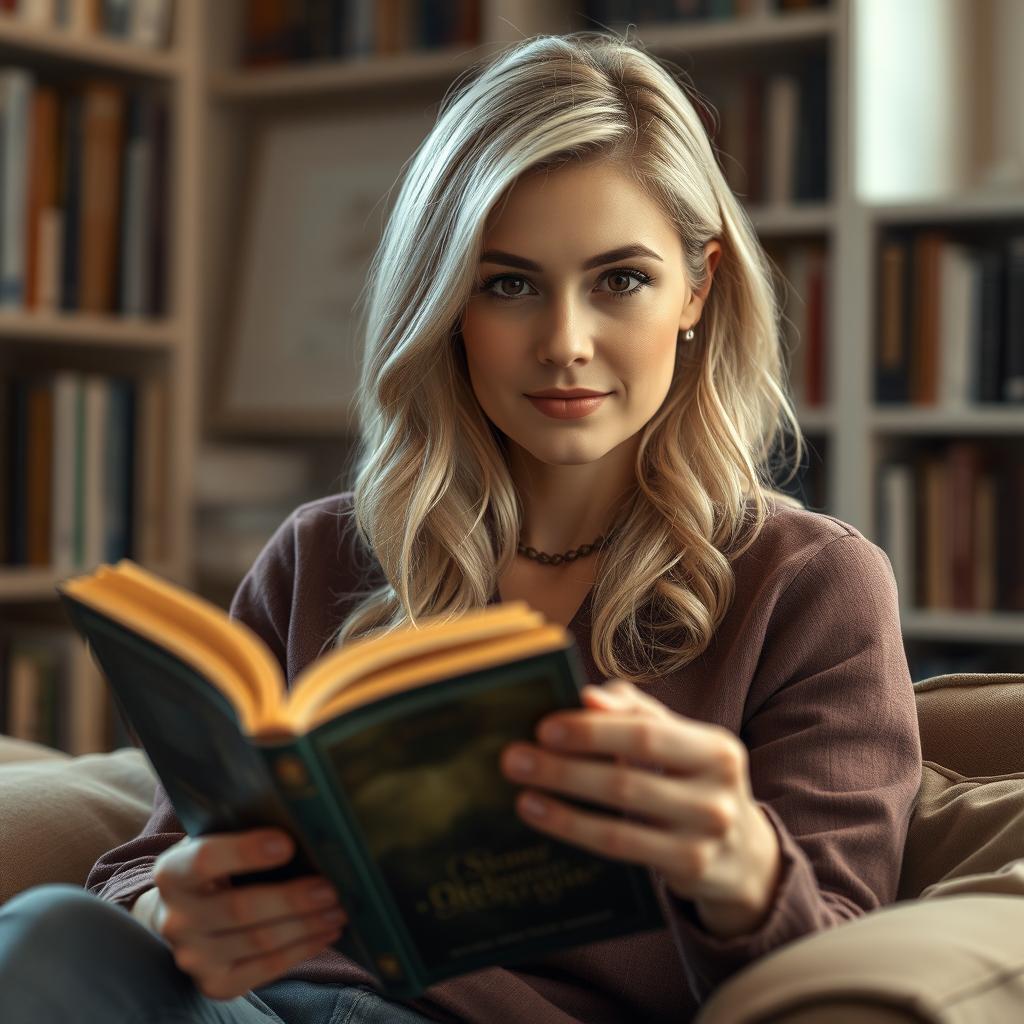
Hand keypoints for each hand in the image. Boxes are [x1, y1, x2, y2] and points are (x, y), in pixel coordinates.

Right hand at [145, 829, 347, 999]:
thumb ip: (245, 831)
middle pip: (240, 908)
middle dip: (292, 899)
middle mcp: (176, 919)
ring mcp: (194, 957)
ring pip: (258, 941)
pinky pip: (265, 969)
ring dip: (306, 926)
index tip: (287, 843)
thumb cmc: (214, 869)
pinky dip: (302, 950)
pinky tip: (326, 934)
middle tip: (331, 887)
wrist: (182, 916)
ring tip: (338, 910)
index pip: (205, 860)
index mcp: (173, 873)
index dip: (245, 851)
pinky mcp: (215, 984)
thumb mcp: (216, 842)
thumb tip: (303, 823)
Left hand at [499, 680, 781, 937]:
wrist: (744, 857)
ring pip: (620, 812)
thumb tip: (587, 696)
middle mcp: (717, 791)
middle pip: (629, 772)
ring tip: (520, 784)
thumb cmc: (694, 781)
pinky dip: (572, 827)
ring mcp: (705, 835)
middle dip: (566, 762)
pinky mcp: (689, 869)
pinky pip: (619, 847)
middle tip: (515, 755)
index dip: (593, 729)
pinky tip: (539, 812)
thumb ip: (636, 711)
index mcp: (716, 747)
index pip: (646, 731)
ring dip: (561, 797)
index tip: (544, 726)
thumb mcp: (681, 742)